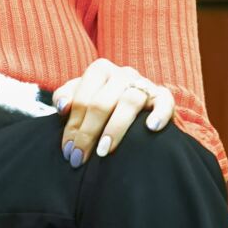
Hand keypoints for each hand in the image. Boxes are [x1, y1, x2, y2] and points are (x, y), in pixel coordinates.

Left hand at [54, 58, 175, 166]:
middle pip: (102, 102)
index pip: (82, 98)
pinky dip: (159, 114)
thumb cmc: (100, 103)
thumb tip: (62, 107)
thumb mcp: (80, 96)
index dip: (73, 126)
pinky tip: (151, 128)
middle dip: (88, 133)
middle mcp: (123, 73)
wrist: (134, 105)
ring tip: (104, 151)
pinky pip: (165, 102)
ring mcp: (144, 83)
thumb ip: (65, 97)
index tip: (69, 151)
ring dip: (115, 128)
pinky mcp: (163, 96)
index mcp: (100, 70)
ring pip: (130, 101)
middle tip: (80, 157)